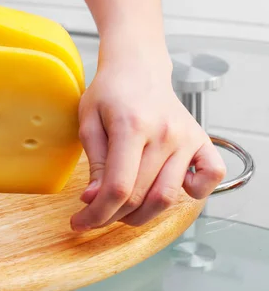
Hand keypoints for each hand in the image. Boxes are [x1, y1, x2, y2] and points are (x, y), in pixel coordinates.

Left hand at [71, 58, 225, 230]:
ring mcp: (186, 138)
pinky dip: (195, 192)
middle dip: (111, 216)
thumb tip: (94, 199)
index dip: (97, 213)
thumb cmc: (109, 92)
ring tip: (121, 209)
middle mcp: (164, 134)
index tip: (79, 222)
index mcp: (131, 126)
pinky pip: (210, 176)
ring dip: (141, 215)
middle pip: (140, 197)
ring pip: (168, 197)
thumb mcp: (87, 121)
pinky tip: (167, 189)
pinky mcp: (201, 140)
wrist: (138, 68)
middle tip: (95, 214)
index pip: (118, 187)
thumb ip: (93, 162)